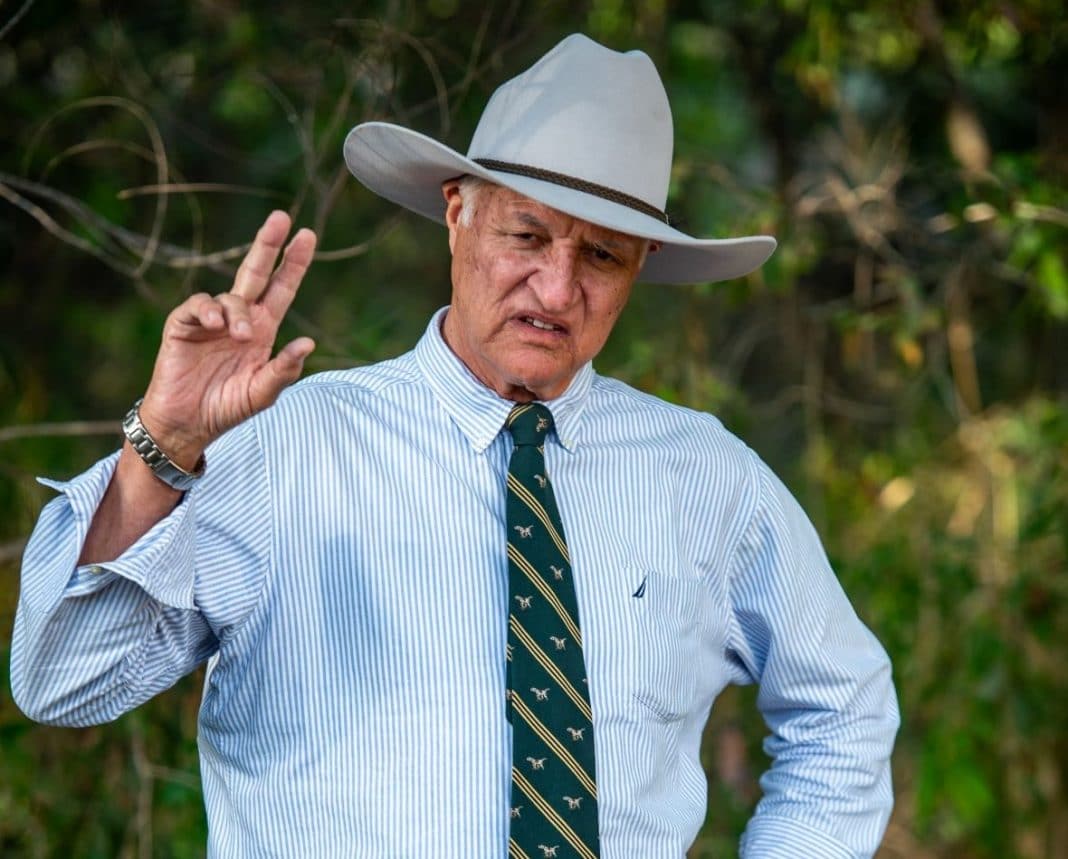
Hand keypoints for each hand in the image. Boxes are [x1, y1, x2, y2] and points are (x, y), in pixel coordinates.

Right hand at [138, 211, 316, 467]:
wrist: (188, 424)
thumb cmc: (227, 407)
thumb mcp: (263, 392)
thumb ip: (284, 370)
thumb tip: (308, 342)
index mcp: (263, 330)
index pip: (281, 288)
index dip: (293, 263)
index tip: (306, 235)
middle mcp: (239, 319)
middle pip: (255, 272)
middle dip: (267, 245)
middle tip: (281, 217)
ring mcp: (211, 321)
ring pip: (230, 296)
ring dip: (239, 312)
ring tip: (243, 337)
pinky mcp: (184, 326)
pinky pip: (199, 306)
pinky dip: (208, 310)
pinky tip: (216, 324)